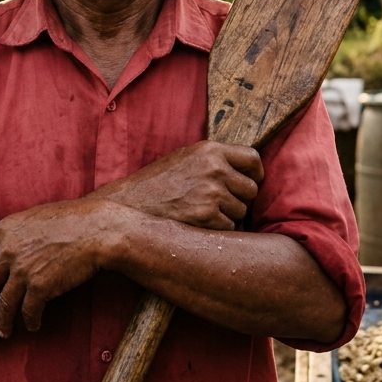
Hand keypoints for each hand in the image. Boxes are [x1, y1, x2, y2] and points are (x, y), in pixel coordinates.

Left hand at [0, 198, 132, 338]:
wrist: (95, 230)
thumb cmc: (72, 218)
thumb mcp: (35, 215)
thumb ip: (19, 230)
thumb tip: (12, 238)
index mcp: (6, 230)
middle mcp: (9, 251)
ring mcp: (23, 270)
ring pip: (4, 303)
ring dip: (2, 321)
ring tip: (2, 332)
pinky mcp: (40, 286)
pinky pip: (29, 310)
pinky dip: (29, 321)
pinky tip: (32, 326)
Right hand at [91, 140, 262, 229]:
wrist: (128, 205)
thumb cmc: (155, 184)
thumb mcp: (184, 159)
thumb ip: (213, 160)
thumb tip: (247, 173)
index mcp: (210, 150)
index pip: (253, 159)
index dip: (254, 174)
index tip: (248, 183)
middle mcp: (214, 168)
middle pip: (251, 189)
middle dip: (239, 200)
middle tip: (218, 204)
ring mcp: (212, 193)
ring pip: (241, 212)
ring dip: (227, 217)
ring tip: (200, 213)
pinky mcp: (207, 217)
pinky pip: (229, 228)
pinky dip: (217, 231)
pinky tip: (196, 225)